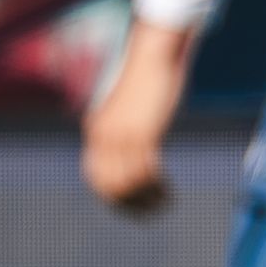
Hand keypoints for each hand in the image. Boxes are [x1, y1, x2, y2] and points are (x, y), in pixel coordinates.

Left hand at [82, 18, 191, 214]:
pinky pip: (147, 171)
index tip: (133, 208)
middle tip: (152, 211)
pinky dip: (158, 188)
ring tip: (165, 202)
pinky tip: (170, 191)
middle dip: (131, 205)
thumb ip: (126, 128)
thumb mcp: (130, 108)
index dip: (112, 199)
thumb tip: (136, 150)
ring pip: (130, 183)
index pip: (96, 177)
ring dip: (148, 198)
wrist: (154, 55)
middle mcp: (103, 135)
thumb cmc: (147, 78)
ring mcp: (122, 134)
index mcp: (96, 130)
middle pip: (110, 186)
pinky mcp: (143, 132)